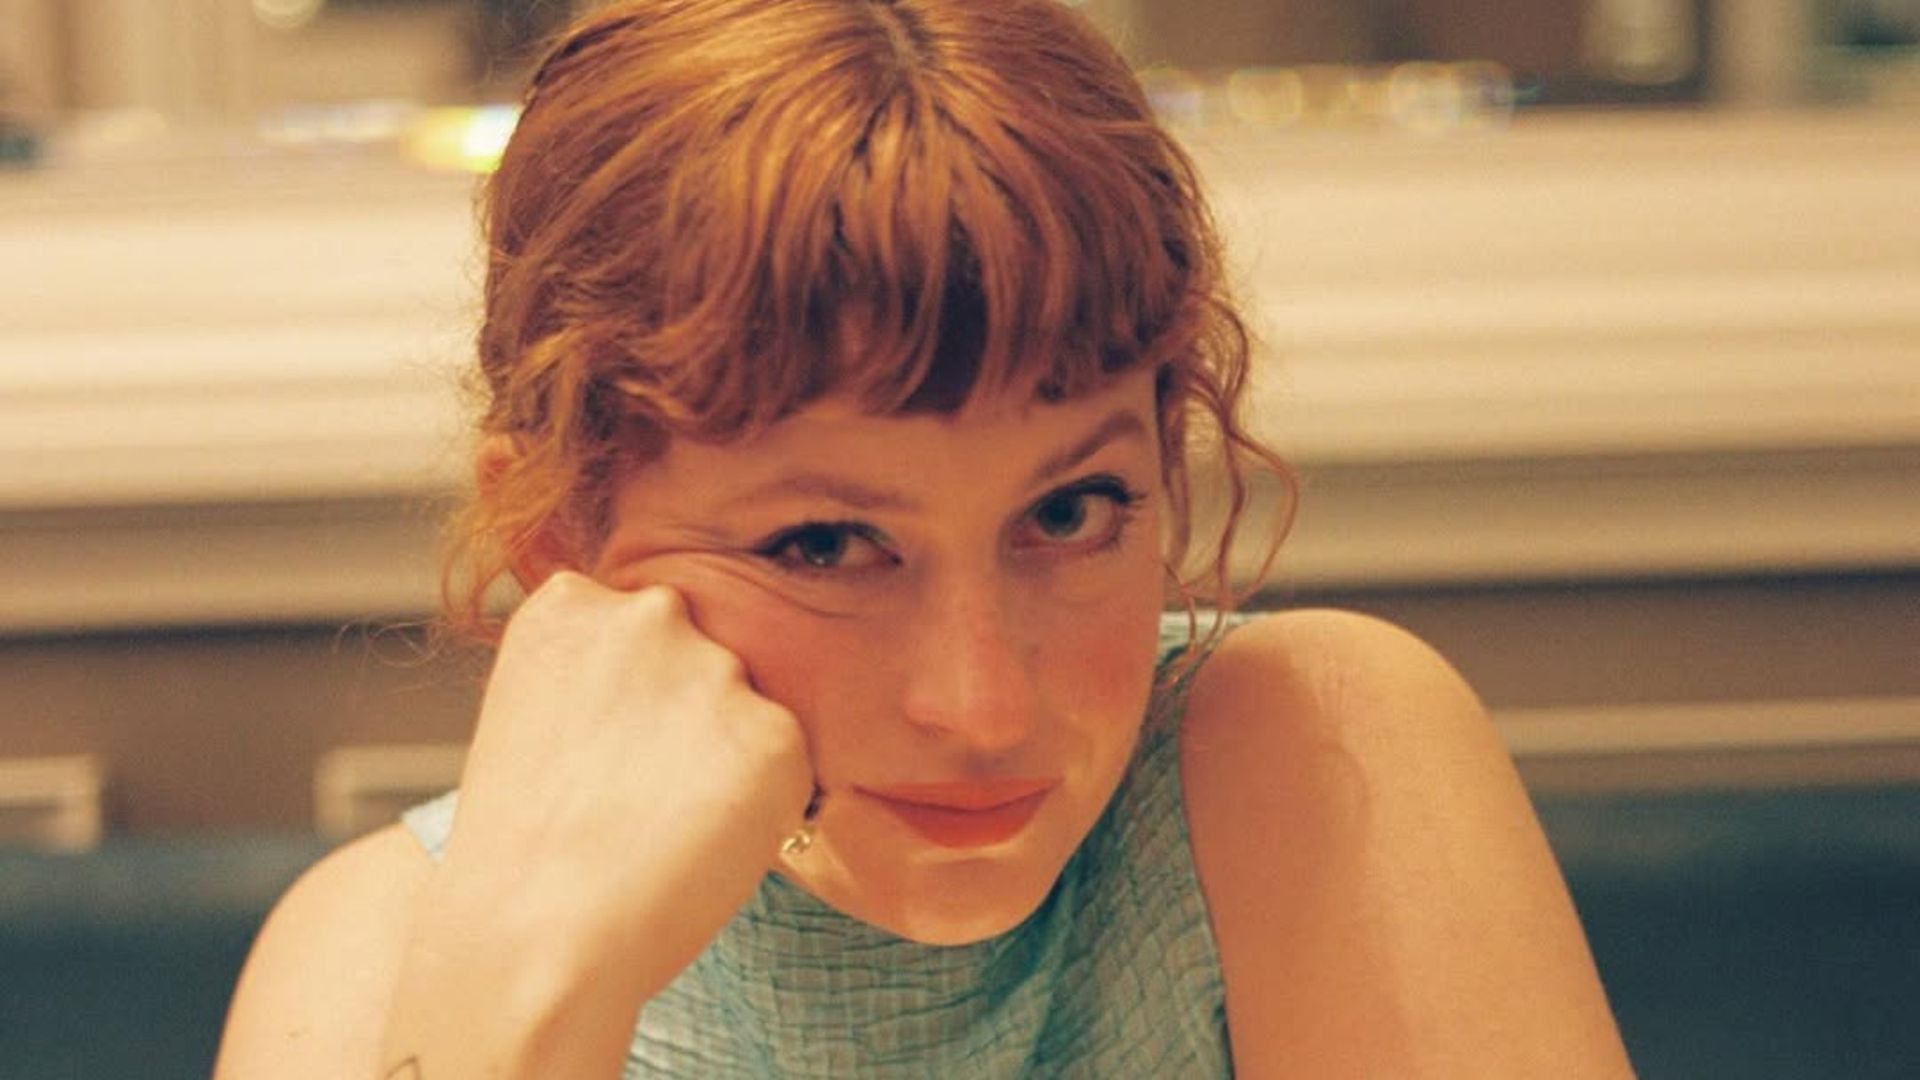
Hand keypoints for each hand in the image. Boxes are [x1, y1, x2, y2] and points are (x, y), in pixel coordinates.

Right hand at [434, 572, 815, 995]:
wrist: (531, 932)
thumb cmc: (521, 848)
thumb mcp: (532, 717)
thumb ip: (599, 677)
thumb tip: (673, 694)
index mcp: (573, 602)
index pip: (638, 631)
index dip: (629, 702)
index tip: (603, 753)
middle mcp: (651, 612)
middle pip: (700, 660)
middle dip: (686, 718)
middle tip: (638, 796)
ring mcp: (718, 667)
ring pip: (746, 713)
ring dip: (725, 760)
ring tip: (661, 827)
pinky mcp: (775, 732)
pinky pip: (785, 766)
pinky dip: (760, 807)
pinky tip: (697, 843)